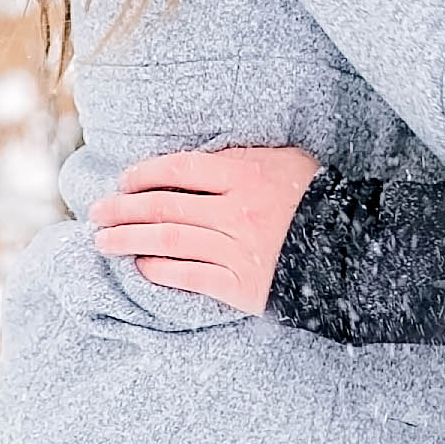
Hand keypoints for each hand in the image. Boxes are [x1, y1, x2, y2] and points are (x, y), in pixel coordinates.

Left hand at [89, 145, 320, 310]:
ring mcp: (235, 250)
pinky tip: (142, 267)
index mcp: (244, 174)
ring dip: (129, 240)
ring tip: (103, 241)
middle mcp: (234, 211)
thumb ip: (239, 157)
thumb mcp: (283, 160)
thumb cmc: (313, 196)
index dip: (144, 174)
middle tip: (95, 212)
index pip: (179, 168)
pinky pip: (190, 277)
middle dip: (122, 209)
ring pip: (168, 242)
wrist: (349, 249)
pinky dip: (160, 271)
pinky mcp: (240, 286)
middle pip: (164, 207)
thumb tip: (192, 163)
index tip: (123, 180)